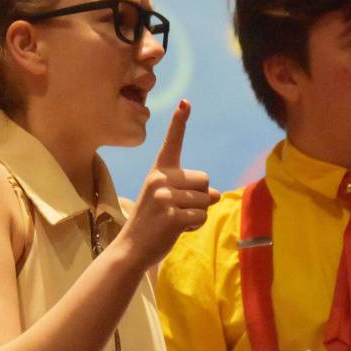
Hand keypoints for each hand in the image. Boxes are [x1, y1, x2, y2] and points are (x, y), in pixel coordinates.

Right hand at [117, 99, 219, 269]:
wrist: (132, 248)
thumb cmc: (153, 223)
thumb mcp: (168, 200)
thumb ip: (192, 191)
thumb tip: (218, 195)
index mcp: (158, 171)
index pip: (172, 142)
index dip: (179, 121)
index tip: (186, 101)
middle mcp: (160, 180)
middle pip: (205, 179)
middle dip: (201, 197)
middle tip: (178, 210)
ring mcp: (165, 198)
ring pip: (207, 200)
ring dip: (198, 213)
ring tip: (175, 220)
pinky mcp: (172, 216)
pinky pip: (202, 215)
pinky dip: (196, 225)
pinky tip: (177, 229)